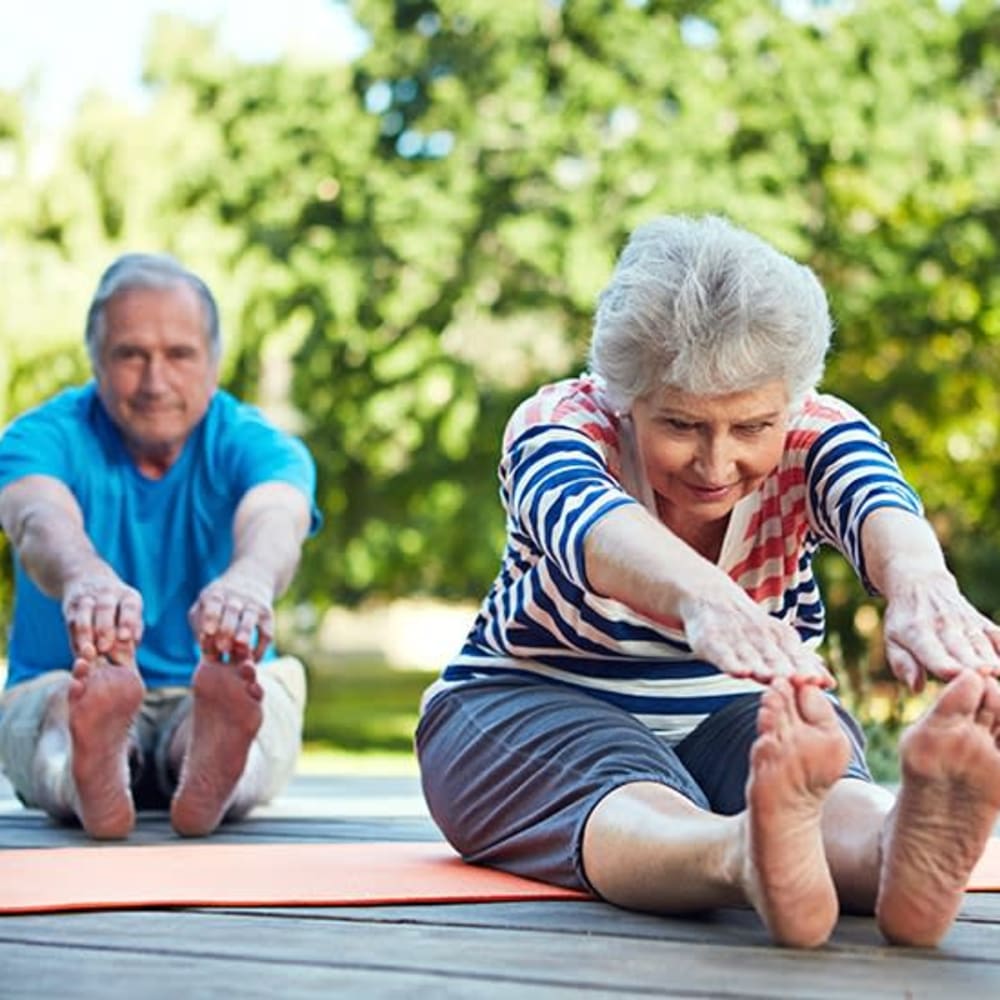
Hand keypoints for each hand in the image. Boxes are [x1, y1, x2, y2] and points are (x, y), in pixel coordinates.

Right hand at [62, 575, 143, 660]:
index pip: (130, 606)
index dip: (128, 621)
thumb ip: (130, 637)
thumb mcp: (129, 617)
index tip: (126, 638)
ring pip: (84, 614)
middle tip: (105, 648)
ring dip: (86, 633)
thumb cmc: (117, 611)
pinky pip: (71, 623)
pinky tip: (78, 652)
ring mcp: (87, 598)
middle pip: (105, 608)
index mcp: (128, 596)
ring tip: (88, 652)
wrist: (88, 582)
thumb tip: (128, 665)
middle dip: (105, 628)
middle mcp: (108, 593)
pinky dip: (75, 638)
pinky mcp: (71, 607)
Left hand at [189, 568, 273, 660]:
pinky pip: (266, 631)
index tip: (208, 632)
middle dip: (227, 629)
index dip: (211, 617)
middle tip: (223, 647)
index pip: (214, 602)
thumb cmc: (218, 603)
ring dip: (245, 632)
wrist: (251, 581)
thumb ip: (199, 623)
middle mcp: (236, 596)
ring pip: (250, 618)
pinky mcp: (267, 614)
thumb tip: (204, 646)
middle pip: (232, 610)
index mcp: (216, 594)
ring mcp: (253, 604)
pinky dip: (261, 647)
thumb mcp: (204, 604)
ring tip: (240, 647)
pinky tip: (252, 659)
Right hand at [679, 590, 834, 687]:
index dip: (805, 668)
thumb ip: (802, 662)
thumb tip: (830, 683)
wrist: (710, 596)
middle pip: (775, 656)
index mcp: (779, 636)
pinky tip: (739, 672)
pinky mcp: (710, 640)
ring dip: (762, 667)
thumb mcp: (777, 639)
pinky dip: (730, 662)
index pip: (795, 654)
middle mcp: (760, 635)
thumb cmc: (750, 627)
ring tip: (771, 679)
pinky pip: (722, 653)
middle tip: (800, 682)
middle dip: (787, 669)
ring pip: (750, 655)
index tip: (817, 682)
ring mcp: (735, 637)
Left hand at [883, 573, 999, 692]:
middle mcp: (942, 625)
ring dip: (992, 659)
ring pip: (981, 643)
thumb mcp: (892, 640)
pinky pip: (996, 634)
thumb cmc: (904, 623)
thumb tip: (915, 688)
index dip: (944, 664)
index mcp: (917, 632)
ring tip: (997, 673)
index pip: (932, 651)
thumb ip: (902, 664)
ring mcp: (964, 621)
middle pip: (961, 649)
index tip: (955, 676)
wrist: (919, 585)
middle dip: (974, 664)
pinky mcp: (981, 621)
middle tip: (985, 678)